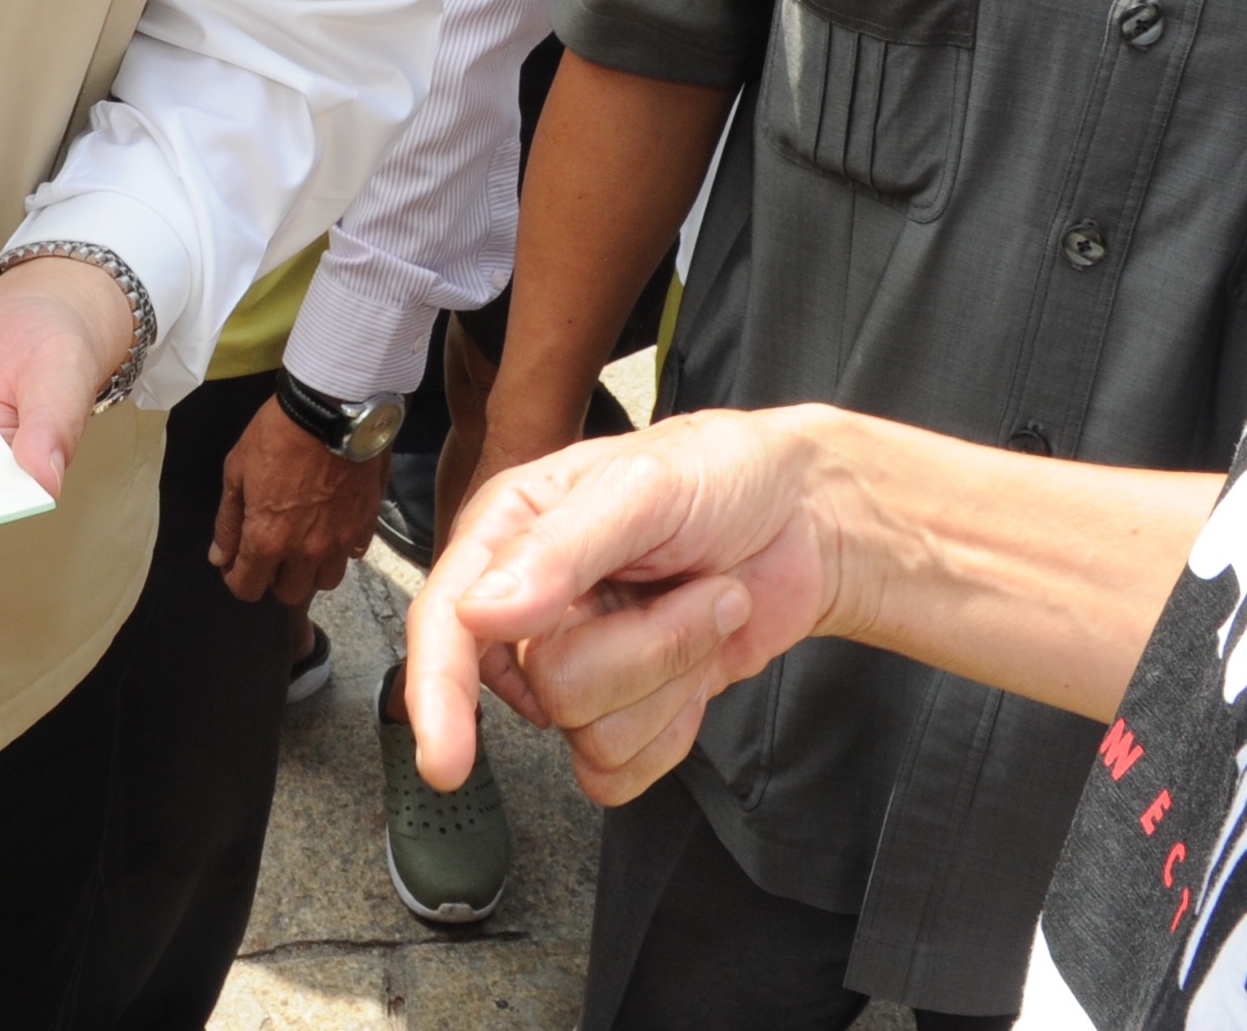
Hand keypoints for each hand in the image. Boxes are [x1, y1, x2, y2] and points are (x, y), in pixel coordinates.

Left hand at [210, 399, 387, 604]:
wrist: (332, 410)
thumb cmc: (276, 435)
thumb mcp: (236, 470)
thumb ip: (228, 521)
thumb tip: (220, 557)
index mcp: (267, 540)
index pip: (248, 588)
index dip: (237, 579)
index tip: (236, 565)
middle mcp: (305, 551)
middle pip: (289, 593)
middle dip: (274, 578)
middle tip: (271, 550)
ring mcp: (340, 541)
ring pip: (325, 581)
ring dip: (310, 569)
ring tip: (304, 542)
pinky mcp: (365, 525)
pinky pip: (352, 554)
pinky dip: (340, 548)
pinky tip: (330, 524)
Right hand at [403, 409, 840, 807]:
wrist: (808, 520)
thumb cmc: (724, 475)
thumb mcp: (644, 484)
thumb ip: (560, 547)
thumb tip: (479, 612)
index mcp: (510, 533)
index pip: (447, 624)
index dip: (438, 691)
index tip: (448, 759)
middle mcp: (532, 605)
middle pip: (548, 688)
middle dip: (645, 645)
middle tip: (691, 582)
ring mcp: (579, 663)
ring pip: (592, 734)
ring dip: (674, 671)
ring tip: (705, 604)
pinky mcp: (624, 711)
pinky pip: (622, 771)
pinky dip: (675, 726)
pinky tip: (699, 665)